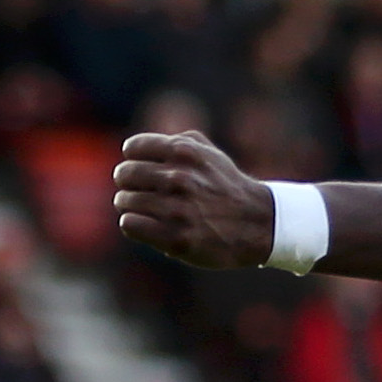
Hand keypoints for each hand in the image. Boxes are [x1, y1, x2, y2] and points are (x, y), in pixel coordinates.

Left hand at [114, 131, 278, 268]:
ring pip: (124, 201)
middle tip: (135, 191)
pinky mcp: (176, 239)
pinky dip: (132, 224)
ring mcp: (177, 210)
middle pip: (124, 175)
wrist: (257, 224)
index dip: (132, 159)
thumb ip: (177, 142)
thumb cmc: (227, 186)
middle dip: (127, 183)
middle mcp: (180, 178)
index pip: (132, 149)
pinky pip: (130, 224)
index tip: (140, 168)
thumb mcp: (209, 153)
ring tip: (142, 209)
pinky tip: (144, 225)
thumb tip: (140, 146)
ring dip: (129, 205)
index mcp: (184, 152)